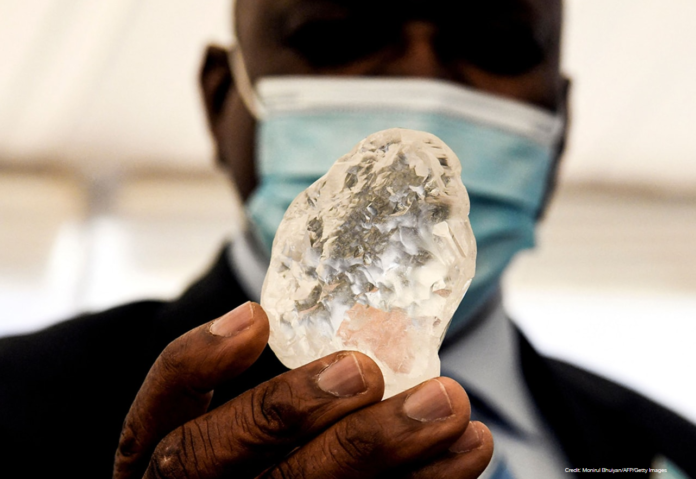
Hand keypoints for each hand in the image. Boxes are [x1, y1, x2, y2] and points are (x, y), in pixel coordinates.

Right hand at [113, 302, 493, 477]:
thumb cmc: (258, 457)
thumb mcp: (233, 421)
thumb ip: (263, 390)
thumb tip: (322, 320)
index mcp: (159, 456)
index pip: (157, 411)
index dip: (196, 364)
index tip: (255, 315)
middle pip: (217, 461)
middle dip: (290, 411)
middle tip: (363, 369)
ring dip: (380, 452)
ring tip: (448, 407)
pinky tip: (467, 451)